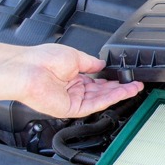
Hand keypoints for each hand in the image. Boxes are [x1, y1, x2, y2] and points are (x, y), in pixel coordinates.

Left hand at [18, 43, 142, 117]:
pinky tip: (121, 92)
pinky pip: (95, 105)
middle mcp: (73, 89)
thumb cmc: (42, 60)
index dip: (112, 80)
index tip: (125, 77)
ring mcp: (72, 100)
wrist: (28, 70)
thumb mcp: (73, 55)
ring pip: (101, 99)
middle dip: (119, 88)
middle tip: (135, 84)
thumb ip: (90, 62)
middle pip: (101, 91)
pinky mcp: (71, 109)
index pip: (97, 81)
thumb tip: (101, 64)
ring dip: (119, 94)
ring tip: (134, 88)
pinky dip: (109, 99)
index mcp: (72, 75)